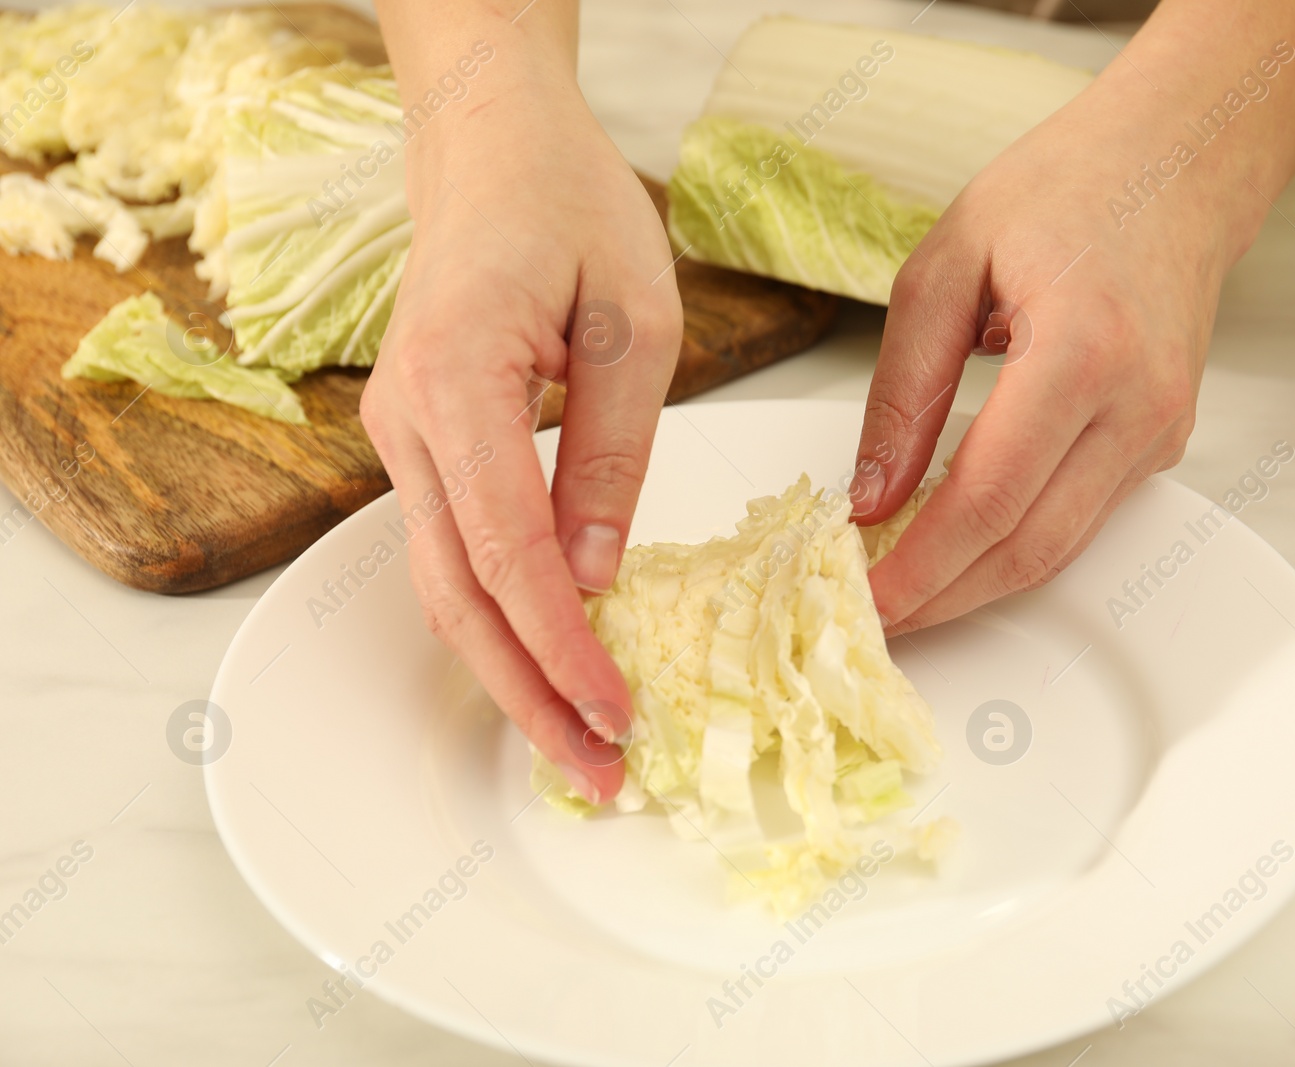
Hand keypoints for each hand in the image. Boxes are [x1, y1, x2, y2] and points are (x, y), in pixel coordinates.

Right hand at [361, 27, 681, 801]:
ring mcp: (404, 438)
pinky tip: (553, 661)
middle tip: (599, 774)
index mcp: (458, 379)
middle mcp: (408, 421)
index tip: (616, 710)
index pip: (507, 547)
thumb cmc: (570, 208)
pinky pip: (457, 550)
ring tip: (582, 743)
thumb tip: (596, 576)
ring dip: (510, 672)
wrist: (494, 150)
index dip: (562, 642)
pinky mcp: (427, 446)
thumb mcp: (637, 321)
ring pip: (446, 586)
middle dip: (528, 696)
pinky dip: (503, 618)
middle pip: (457, 595)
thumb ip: (613, 452)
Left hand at [850, 77, 1260, 631]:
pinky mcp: (1164, 442)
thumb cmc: (1065, 190)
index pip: (989, 497)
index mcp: (1081, 351)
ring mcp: (1162, 430)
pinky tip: (963, 542)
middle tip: (879, 617)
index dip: (922, 565)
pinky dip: (1017, 543)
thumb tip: (871, 492)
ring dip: (979, 584)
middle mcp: (1138, 405)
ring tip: (907, 591)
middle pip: (1030, 547)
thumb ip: (904, 388)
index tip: (868, 596)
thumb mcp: (946, 264)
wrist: (1176, 164)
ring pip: (1061, 548)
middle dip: (945, 598)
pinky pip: (1083, 517)